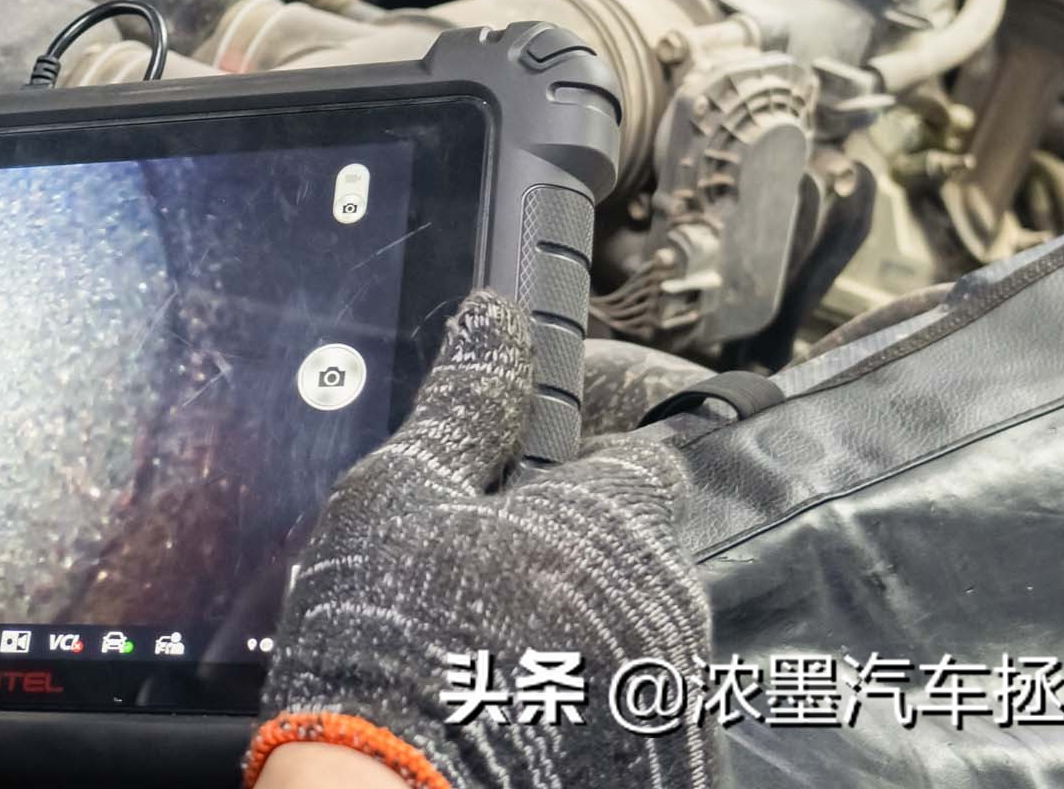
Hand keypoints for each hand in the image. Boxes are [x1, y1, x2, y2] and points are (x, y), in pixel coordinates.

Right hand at [250, 291, 714, 788]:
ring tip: (496, 668)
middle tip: (486, 591)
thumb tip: (498, 319)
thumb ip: (465, 406)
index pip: (642, 462)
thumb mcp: (399, 496)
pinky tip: (524, 725)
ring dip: (592, 640)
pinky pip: (643, 720)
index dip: (582, 470)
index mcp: (613, 524)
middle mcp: (668, 609)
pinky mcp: (672, 769)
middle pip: (641, 559)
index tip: (526, 494)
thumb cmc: (387, 643)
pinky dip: (600, 715)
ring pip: (643, 642)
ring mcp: (676, 701)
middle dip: (582, 564)